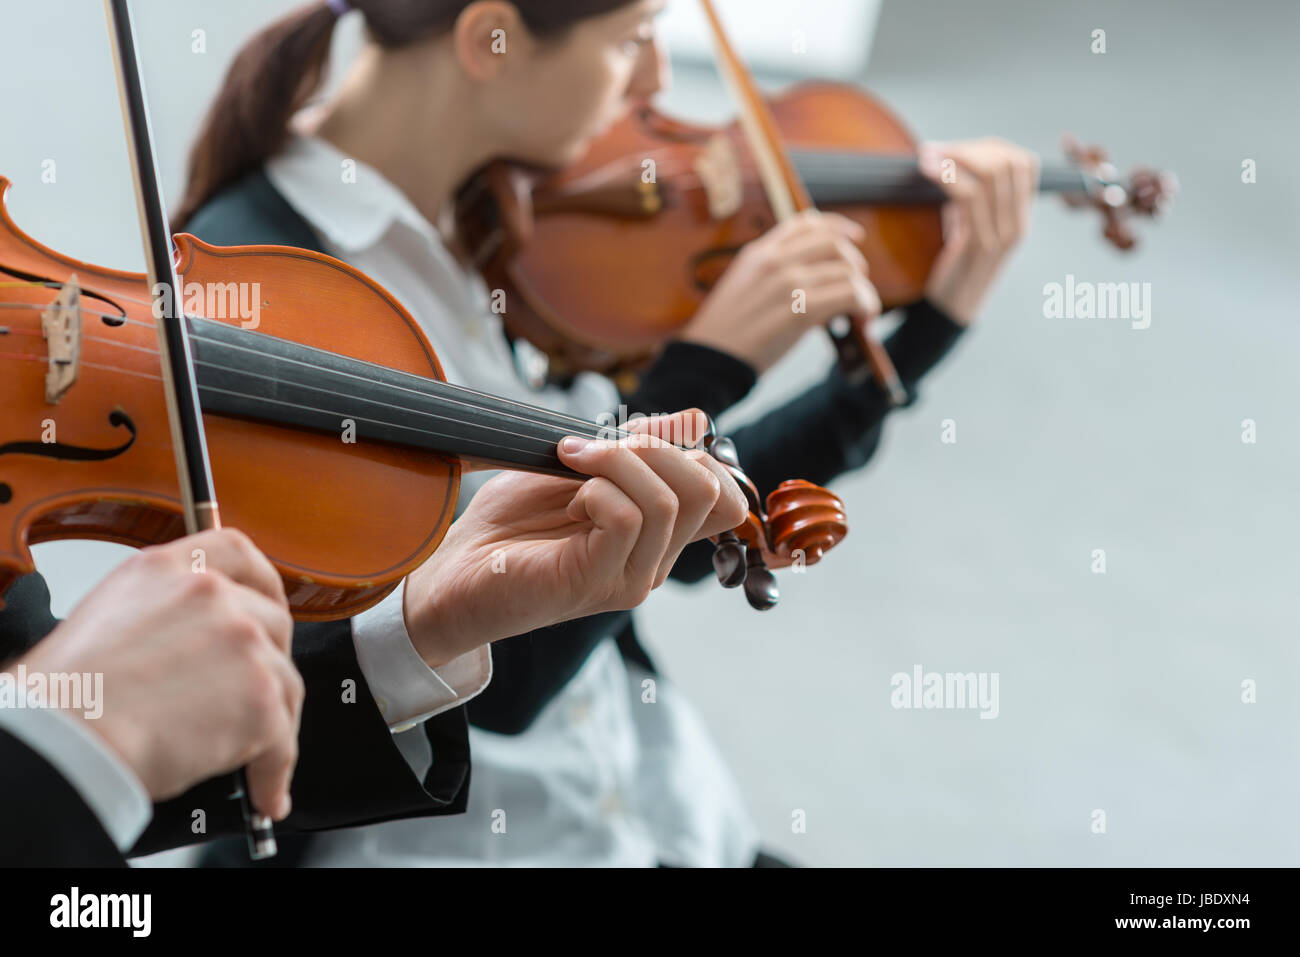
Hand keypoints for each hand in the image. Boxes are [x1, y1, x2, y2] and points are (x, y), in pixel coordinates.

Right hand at [14, 529, 301, 819]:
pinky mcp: (260, 694)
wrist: (64, 736)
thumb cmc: (68, 696)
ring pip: (283, 681)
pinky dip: (275, 768)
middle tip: (245, 699)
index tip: (269, 606)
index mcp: (168, 570)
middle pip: (271, 625)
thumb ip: (162, 615)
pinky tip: (264, 790)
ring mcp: (243, 641)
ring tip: (250, 757)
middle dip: (264, 665)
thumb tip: (189, 647)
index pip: (236, 553)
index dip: (260, 583)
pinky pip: (282, 737)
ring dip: (271, 722)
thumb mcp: (107, 618)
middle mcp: (212, 595)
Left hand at [402, 410, 747, 665]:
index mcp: (657, 537)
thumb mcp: (578, 469)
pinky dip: (597, 489)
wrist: (454, 574)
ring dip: (617, 461)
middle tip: (595, 444)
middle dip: (655, 446)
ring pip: (668, 501)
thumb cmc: (509, 525)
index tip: (630, 433)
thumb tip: (696, 421)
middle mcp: (654, 562)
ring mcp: (631, 578)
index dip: (690, 449)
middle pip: (709, 491)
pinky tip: (568, 496)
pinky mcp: (598, 584)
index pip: (725, 497)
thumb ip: (633, 449)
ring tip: (571, 459)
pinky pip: (626, 518)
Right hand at [681, 210, 882, 372]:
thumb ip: (772, 274)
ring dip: (864, 292)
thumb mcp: (742, 287)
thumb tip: (814, 278)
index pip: (807, 223)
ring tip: (863, 312)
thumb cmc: (726, 333)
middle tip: (858, 288)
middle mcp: (775, 261)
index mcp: (758, 253)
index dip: (838, 227)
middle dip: (856, 264)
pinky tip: (863, 321)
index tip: (855, 238)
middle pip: (835, 244)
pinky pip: (850, 295)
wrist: (710, 360)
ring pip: (848, 271)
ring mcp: (788, 284)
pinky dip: (865, 306)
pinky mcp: (801, 310)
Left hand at [918, 137, 1039, 323]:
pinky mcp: (981, 245)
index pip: (1023, 162)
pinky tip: (928, 171)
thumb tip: (953, 161)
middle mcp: (1019, 224)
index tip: (955, 148)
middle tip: (934, 150)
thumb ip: (970, 198)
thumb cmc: (954, 268)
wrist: (950, 311)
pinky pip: (969, 197)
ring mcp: (1004, 235)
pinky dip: (947, 177)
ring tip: (926, 156)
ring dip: (953, 157)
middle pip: (1007, 162)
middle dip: (968, 149)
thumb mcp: (967, 226)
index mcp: (1021, 217)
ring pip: (991, 174)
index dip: (989, 147)